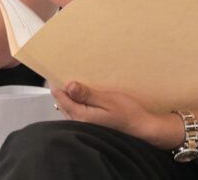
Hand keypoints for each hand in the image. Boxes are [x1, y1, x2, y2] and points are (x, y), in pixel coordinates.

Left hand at [52, 81, 179, 149]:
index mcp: (80, 116)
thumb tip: (69, 85)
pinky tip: (82, 94)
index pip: (60, 96)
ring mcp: (82, 125)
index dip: (57, 81)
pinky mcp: (87, 125)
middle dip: (62, 87)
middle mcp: (77, 123)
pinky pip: (74, 111)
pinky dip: (75, 101)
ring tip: (75, 81)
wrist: (140, 128)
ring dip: (68, 94)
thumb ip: (87, 94)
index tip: (59, 69)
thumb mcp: (108, 99)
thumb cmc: (128, 113)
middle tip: (67, 71)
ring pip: (67, 106)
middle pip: (61, 101)